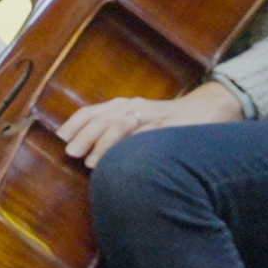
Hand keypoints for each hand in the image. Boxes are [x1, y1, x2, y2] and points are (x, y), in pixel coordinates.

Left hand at [55, 81, 243, 167]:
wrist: (207, 110)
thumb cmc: (167, 122)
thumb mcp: (137, 124)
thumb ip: (115, 134)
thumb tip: (88, 154)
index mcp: (123, 105)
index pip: (92, 112)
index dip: (74, 124)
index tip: (60, 138)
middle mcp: (133, 106)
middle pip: (101, 118)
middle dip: (83, 135)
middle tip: (69, 152)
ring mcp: (150, 115)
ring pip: (119, 124)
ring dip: (102, 143)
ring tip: (90, 162)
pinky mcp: (166, 125)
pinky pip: (144, 134)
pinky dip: (129, 145)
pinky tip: (121, 158)